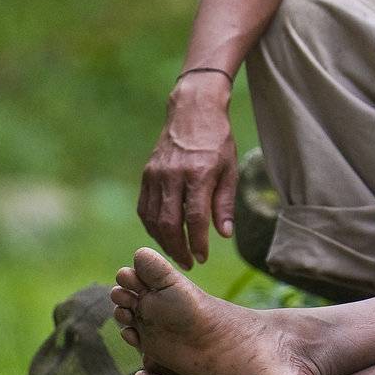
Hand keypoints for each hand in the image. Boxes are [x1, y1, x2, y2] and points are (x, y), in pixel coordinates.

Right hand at [138, 89, 237, 268]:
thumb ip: (224, 203)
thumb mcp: (230, 168)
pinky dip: (152, 226)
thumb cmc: (217, 140)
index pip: (195, 217)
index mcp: (199, 173)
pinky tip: (163, 235)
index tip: (202, 258)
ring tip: (177, 253)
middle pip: (169, 222)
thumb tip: (223, 234)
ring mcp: (157, 174)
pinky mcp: (147, 173)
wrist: (193, 110)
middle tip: (188, 263)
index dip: (198, 242)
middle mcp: (174, 174)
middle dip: (177, 249)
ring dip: (163, 241)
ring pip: (153, 218)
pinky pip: (144, 207)